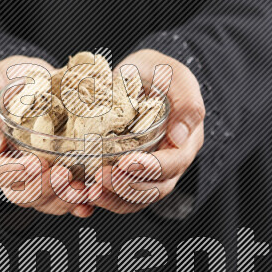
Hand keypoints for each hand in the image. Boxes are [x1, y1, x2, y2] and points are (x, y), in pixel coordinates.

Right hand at [0, 55, 94, 217]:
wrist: (35, 78)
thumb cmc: (5, 81)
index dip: (16, 172)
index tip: (37, 163)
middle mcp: (11, 171)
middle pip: (22, 194)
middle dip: (44, 188)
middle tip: (63, 174)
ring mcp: (36, 177)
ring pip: (45, 201)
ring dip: (64, 199)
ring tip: (82, 189)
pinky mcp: (58, 176)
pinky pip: (66, 198)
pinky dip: (79, 203)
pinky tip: (91, 201)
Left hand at [89, 49, 204, 213]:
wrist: (134, 77)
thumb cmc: (155, 72)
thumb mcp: (173, 74)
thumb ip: (186, 100)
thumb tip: (180, 135)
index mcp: (185, 140)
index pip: (174, 163)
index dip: (152, 168)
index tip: (127, 163)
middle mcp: (171, 162)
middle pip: (155, 189)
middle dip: (128, 186)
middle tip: (101, 177)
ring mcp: (150, 172)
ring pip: (137, 199)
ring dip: (114, 198)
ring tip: (91, 191)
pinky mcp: (129, 176)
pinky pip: (120, 197)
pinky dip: (104, 199)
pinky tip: (86, 195)